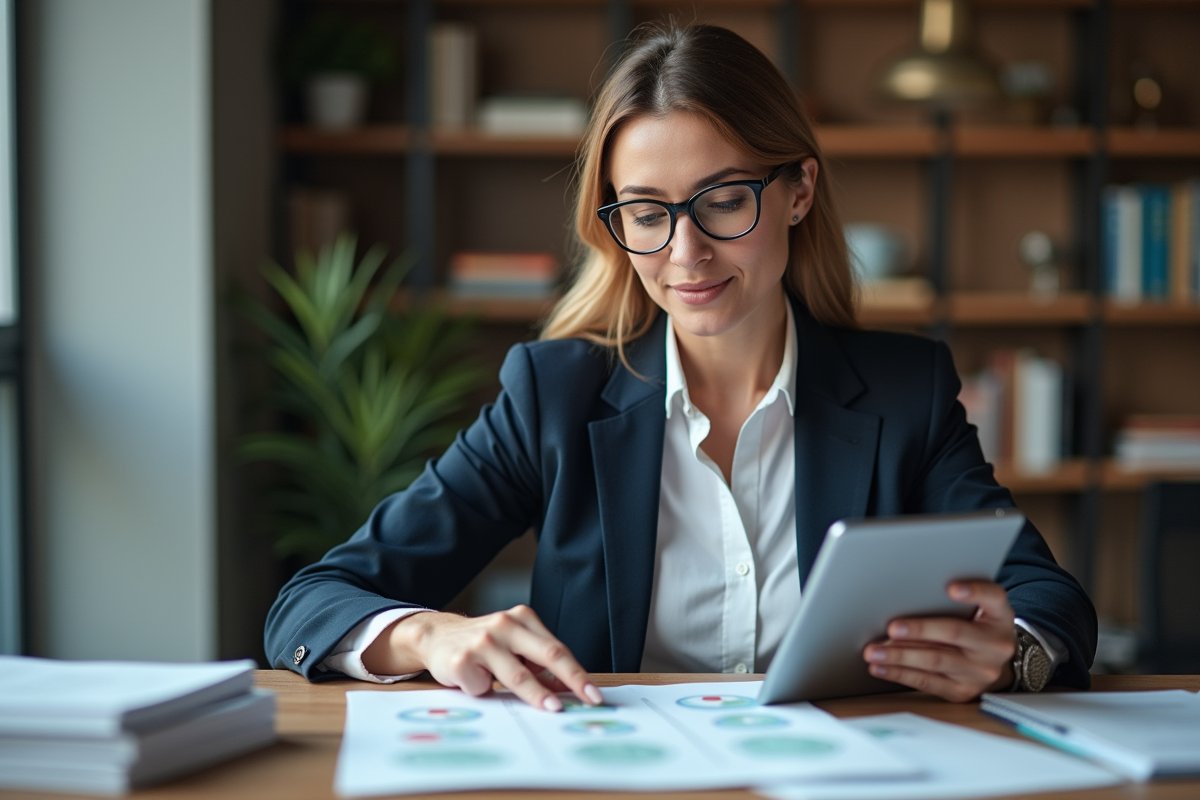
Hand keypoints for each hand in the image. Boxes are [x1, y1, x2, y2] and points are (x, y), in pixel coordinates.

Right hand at [363, 605, 602, 711]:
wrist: (436, 636)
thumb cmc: (483, 645)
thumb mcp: (513, 647)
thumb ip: (537, 663)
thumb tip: (566, 689)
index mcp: (522, 618)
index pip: (557, 649)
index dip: (577, 673)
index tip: (593, 694)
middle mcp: (504, 624)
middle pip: (547, 654)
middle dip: (571, 679)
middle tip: (587, 699)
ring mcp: (483, 640)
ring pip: (518, 674)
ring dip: (537, 695)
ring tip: (551, 709)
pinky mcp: (461, 658)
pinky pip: (483, 686)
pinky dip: (485, 691)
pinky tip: (474, 683)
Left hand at [861, 580, 1015, 702]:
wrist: (992, 661)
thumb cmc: (976, 625)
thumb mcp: (979, 608)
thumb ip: (956, 599)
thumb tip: (907, 597)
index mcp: (1000, 616)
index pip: (993, 597)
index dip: (973, 591)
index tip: (951, 588)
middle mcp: (996, 645)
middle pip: (954, 633)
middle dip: (919, 630)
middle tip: (891, 628)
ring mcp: (981, 672)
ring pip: (935, 661)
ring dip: (899, 655)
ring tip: (874, 651)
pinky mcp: (963, 691)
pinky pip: (927, 682)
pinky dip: (899, 674)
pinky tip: (881, 668)